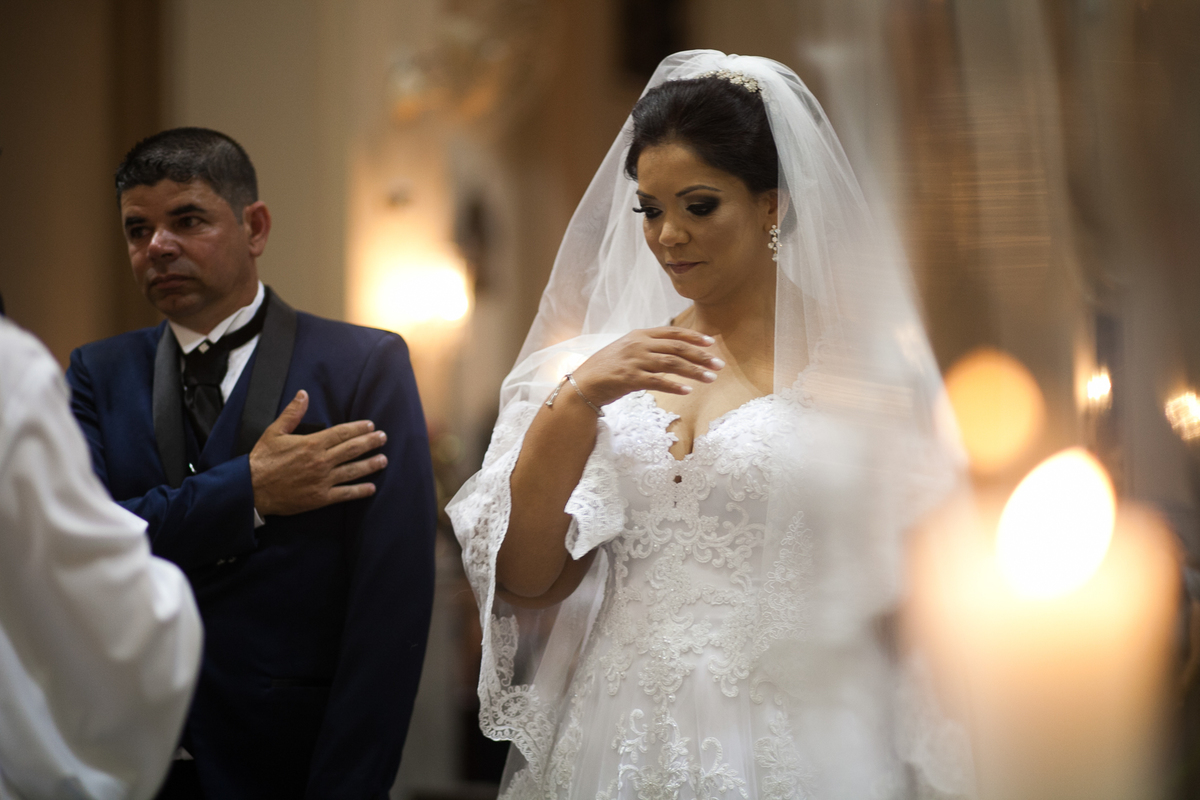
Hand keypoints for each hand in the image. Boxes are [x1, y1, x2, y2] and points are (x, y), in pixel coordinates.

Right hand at [250, 390, 387, 516]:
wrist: (251, 489)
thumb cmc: (262, 459)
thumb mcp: (274, 432)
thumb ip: (292, 414)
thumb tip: (303, 394)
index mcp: (311, 444)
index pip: (341, 433)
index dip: (358, 428)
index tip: (370, 425)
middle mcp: (321, 461)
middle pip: (352, 449)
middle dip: (370, 443)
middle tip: (383, 438)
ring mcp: (322, 480)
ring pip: (353, 471)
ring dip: (370, 465)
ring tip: (383, 460)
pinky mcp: (320, 498)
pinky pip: (345, 494)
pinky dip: (359, 491)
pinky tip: (371, 488)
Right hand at [570, 327, 723, 406]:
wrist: (584, 383)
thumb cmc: (608, 368)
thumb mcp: (628, 349)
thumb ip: (648, 347)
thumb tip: (673, 349)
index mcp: (640, 335)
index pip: (673, 333)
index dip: (694, 337)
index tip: (711, 343)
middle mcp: (639, 345)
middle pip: (677, 348)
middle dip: (701, 356)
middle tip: (719, 364)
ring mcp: (634, 361)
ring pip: (672, 363)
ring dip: (694, 371)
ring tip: (711, 378)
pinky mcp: (630, 378)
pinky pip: (658, 382)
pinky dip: (675, 386)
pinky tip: (688, 391)